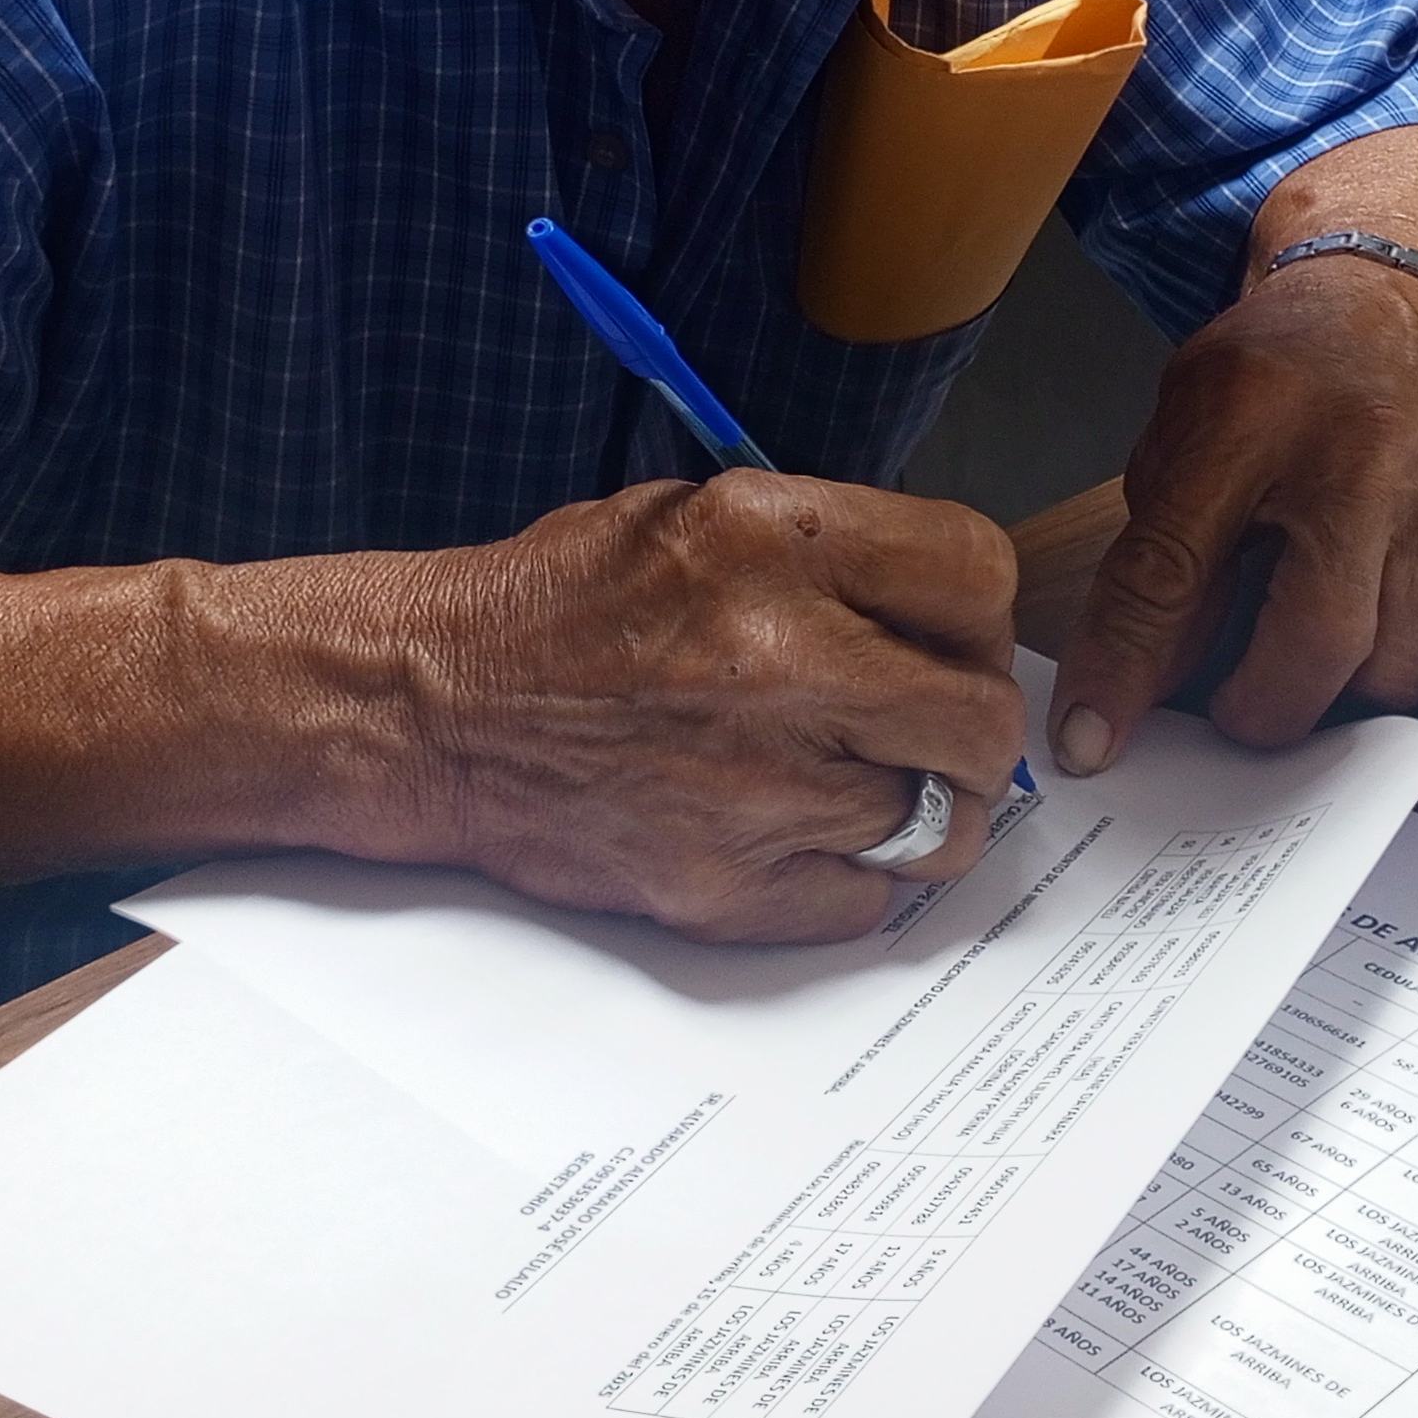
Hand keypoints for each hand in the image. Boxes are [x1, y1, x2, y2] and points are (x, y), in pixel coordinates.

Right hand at [397, 472, 1027, 944]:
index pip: (977, 575)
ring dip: (919, 808)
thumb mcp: (697, 514)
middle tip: (924, 727)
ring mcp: (761, 787)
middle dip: (968, 726)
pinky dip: (850, 878)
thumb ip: (831, 553)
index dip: (978, 617)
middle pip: (984, 719)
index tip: (951, 640)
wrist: (433, 707)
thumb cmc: (560, 607)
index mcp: (776, 543)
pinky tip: (797, 834)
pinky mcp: (727, 887)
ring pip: (944, 825)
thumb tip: (943, 612)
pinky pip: (868, 903)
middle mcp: (783, 661)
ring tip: (860, 784)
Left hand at [1050, 251, 1417, 768]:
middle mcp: (1367, 455)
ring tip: (1305, 649)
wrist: (1392, 306)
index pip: (1175, 567)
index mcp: (1254, 417)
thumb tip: (1131, 694)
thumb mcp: (1183, 438)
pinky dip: (1409, 661)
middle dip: (1265, 705)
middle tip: (1235, 706)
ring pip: (1401, 665)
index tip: (1093, 738)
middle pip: (1321, 640)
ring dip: (1340, 689)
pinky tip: (1377, 622)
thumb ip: (1157, 562)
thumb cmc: (1275, 378)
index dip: (1128, 664)